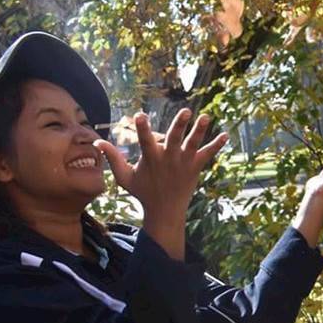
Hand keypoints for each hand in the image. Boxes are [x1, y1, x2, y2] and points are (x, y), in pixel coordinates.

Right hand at [94, 109, 228, 259]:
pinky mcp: (195, 168)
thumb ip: (113, 158)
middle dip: (179, 125)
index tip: (140, 114)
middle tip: (186, 111)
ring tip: (206, 117)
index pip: (145, 140)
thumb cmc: (143, 192)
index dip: (142, 127)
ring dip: (200, 130)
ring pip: (193, 144)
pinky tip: (226, 135)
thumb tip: (96, 141)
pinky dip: (216, 146)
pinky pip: (207, 155)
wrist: (165, 211)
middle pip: (174, 138)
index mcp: (151, 158)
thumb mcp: (124, 177)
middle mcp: (169, 158)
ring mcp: (184, 163)